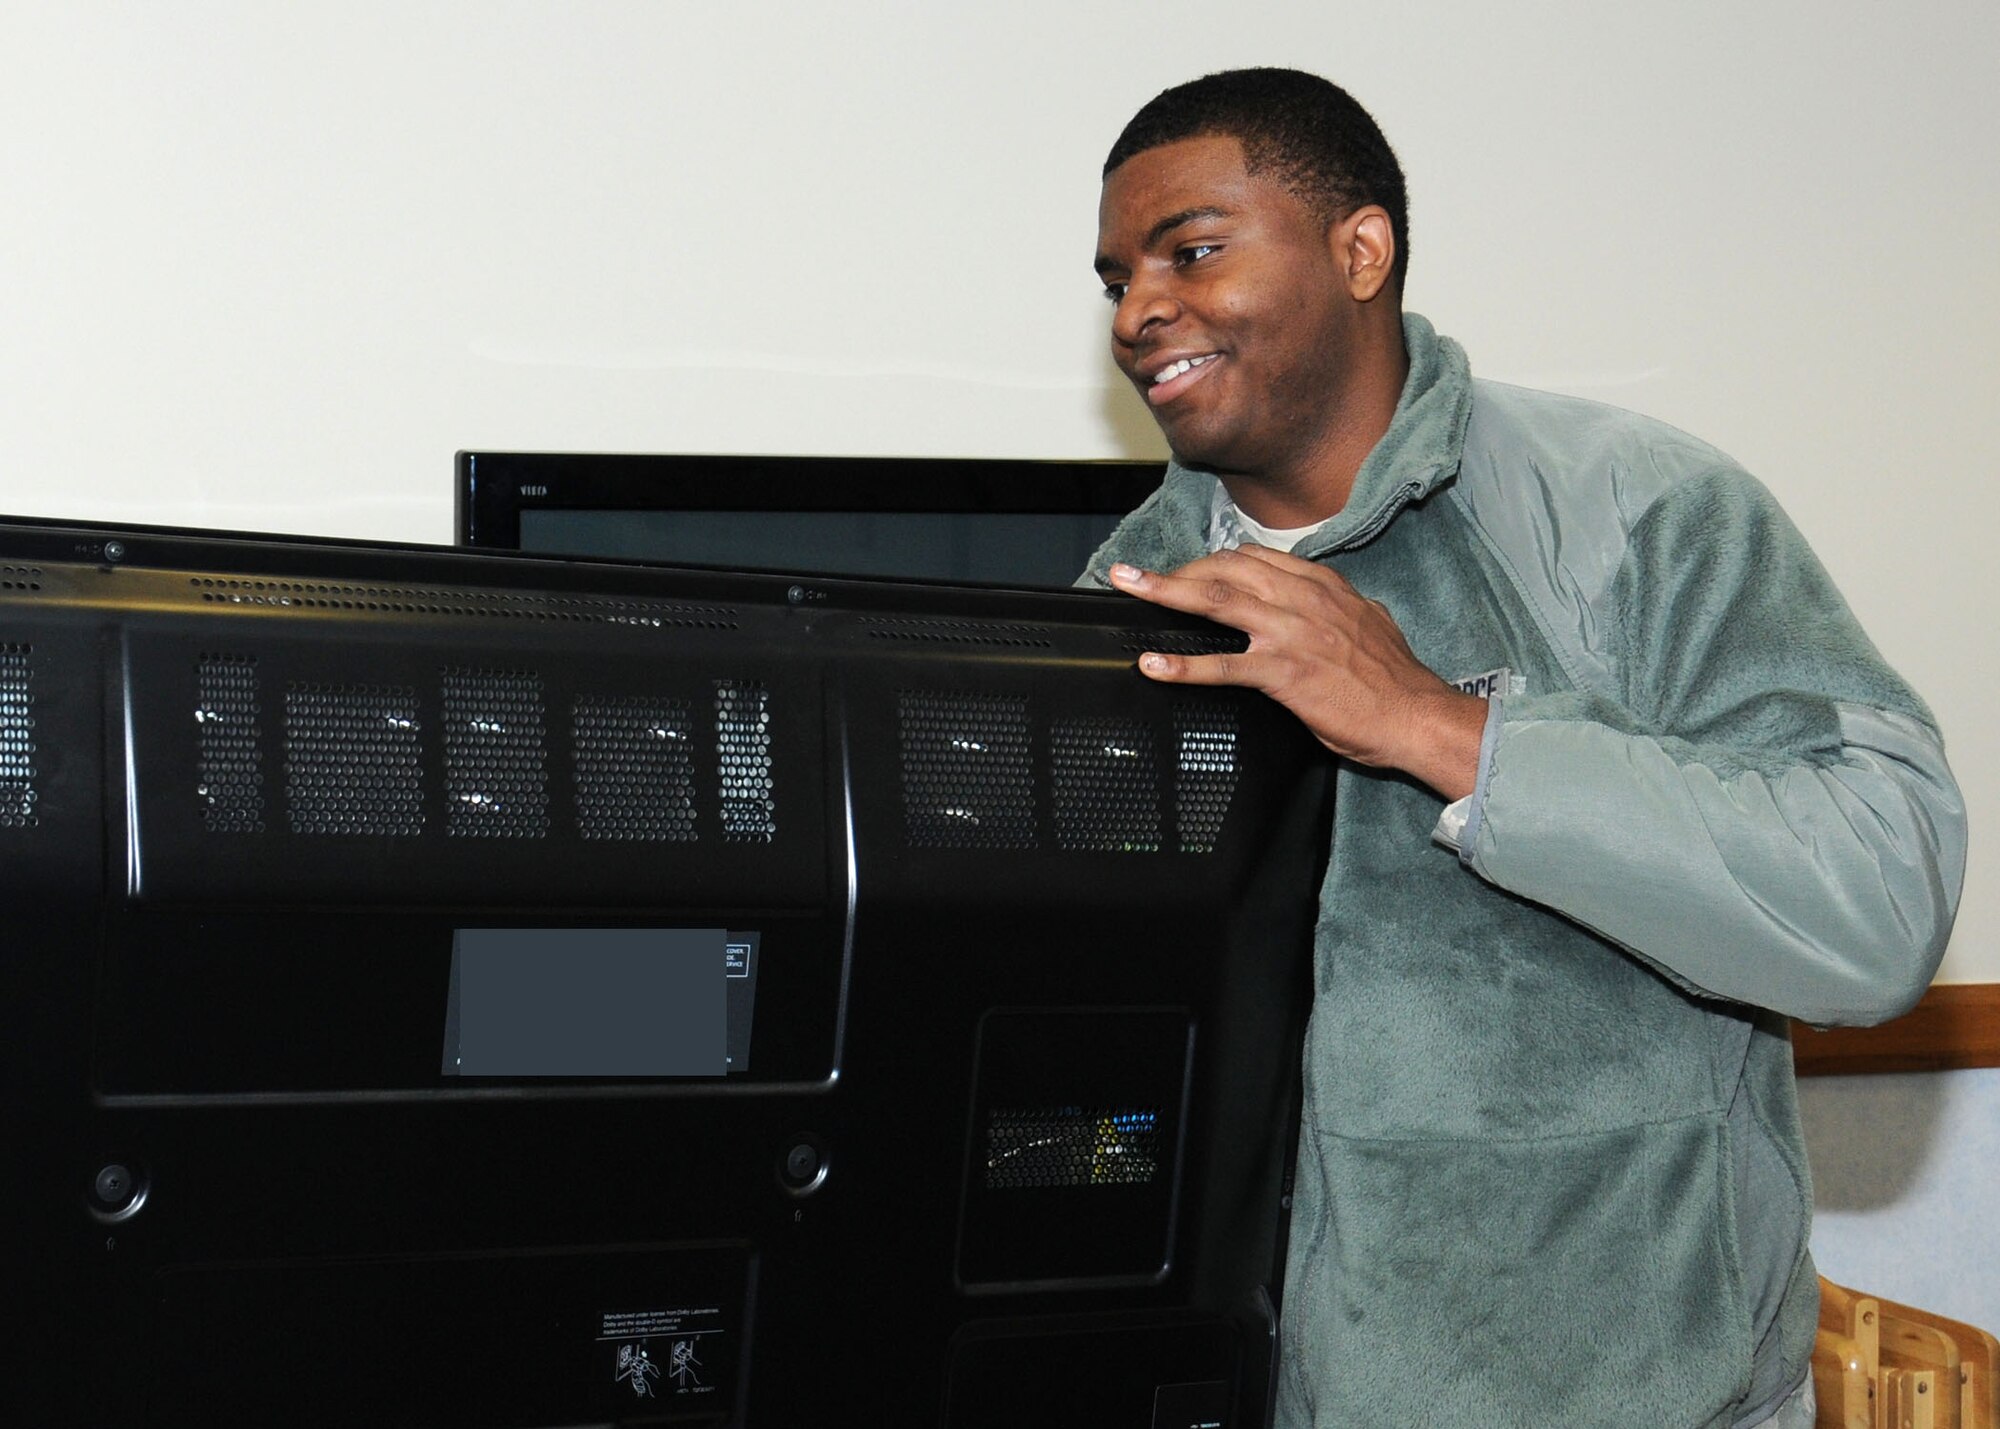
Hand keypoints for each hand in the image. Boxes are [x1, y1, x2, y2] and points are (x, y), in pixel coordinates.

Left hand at [1108, 546, 1486, 799]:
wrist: (1415, 714)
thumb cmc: (1393, 679)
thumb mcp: (1369, 622)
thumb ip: (1337, 607)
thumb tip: (1323, 605)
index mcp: (1322, 586)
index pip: (1256, 558)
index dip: (1215, 561)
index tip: (1191, 569)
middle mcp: (1302, 600)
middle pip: (1227, 569)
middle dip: (1180, 568)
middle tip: (1145, 578)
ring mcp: (1290, 634)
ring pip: (1216, 602)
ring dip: (1165, 591)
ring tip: (1130, 587)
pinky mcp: (1283, 674)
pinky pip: (1223, 666)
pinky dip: (1183, 664)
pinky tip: (1154, 664)